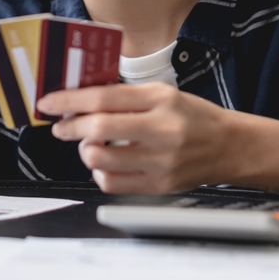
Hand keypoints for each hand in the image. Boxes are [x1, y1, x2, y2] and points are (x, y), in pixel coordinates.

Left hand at [37, 83, 233, 194]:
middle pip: (100, 129)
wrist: (228, 146)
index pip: (105, 98)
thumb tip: (80, 99)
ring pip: (101, 160)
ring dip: (85, 150)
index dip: (70, 100)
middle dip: (71, 127)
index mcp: (161, 100)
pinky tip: (107, 163)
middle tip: (62, 126)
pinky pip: (113, 183)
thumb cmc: (193, 116)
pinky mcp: (159, 186)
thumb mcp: (163, 94)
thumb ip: (125, 96)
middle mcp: (162, 130)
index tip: (49, 102)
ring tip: (90, 144)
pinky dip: (100, 172)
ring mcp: (161, 162)